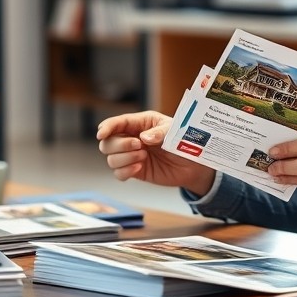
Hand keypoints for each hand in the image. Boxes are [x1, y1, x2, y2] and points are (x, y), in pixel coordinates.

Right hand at [97, 111, 215, 195]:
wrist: (194, 165)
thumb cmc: (185, 142)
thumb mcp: (175, 132)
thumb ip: (159, 133)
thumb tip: (144, 138)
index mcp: (140, 123)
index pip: (116, 123)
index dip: (107, 127)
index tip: (102, 133)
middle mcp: (132, 138)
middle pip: (107, 142)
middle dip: (120, 145)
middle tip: (139, 146)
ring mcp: (132, 155)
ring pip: (111, 158)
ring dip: (124, 159)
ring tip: (143, 157)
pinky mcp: (135, 170)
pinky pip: (118, 173)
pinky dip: (125, 171)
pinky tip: (138, 168)